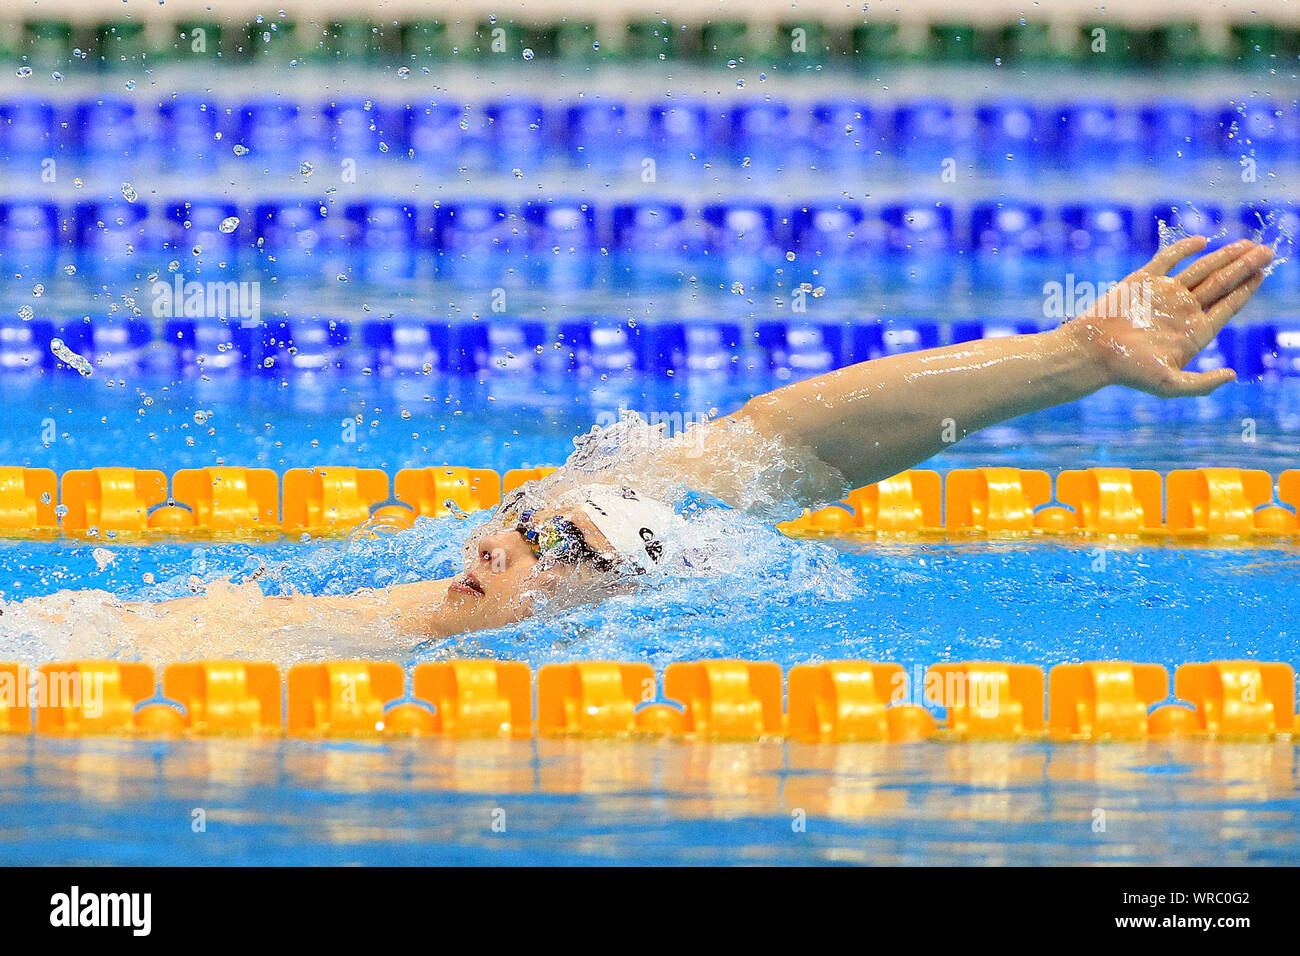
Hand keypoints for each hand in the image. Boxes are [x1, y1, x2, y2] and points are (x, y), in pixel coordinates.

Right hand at [1063, 236, 1272, 396]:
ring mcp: (1165, 294)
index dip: (1248, 288)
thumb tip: (1232, 376)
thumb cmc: (1128, 371)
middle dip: (1245, 267)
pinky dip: (1185, 248)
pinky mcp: (1143, 281)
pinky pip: (1169, 259)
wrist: (1092, 351)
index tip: (1264, 272)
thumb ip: (1201, 385)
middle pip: (1222, 284)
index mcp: (1194, 332)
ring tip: (1247, 244)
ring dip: (1224, 256)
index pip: (1229, 305)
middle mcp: (1183, 311)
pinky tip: (1203, 242)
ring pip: (1201, 269)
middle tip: (1267, 251)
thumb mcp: (1168, 385)